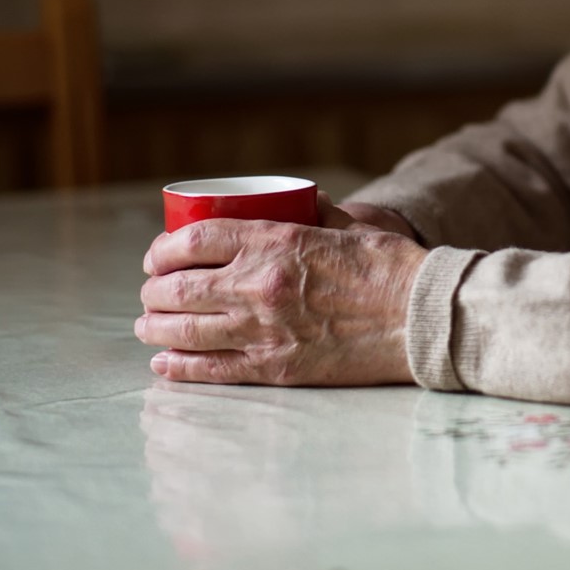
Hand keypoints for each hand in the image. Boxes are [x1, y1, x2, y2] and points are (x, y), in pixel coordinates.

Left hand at [137, 196, 427, 386]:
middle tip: (151, 293)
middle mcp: (259, 285)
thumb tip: (299, 201)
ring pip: (185, 330)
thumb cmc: (391, 267)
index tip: (157, 257)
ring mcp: (264, 329)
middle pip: (179, 288)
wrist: (421, 317)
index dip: (163, 249)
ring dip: (157, 328)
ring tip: (148, 326)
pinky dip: (179, 367)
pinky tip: (164, 362)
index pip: (194, 241)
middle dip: (154, 291)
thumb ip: (315, 214)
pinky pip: (211, 369)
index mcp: (275, 242)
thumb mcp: (348, 226)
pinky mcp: (276, 367)